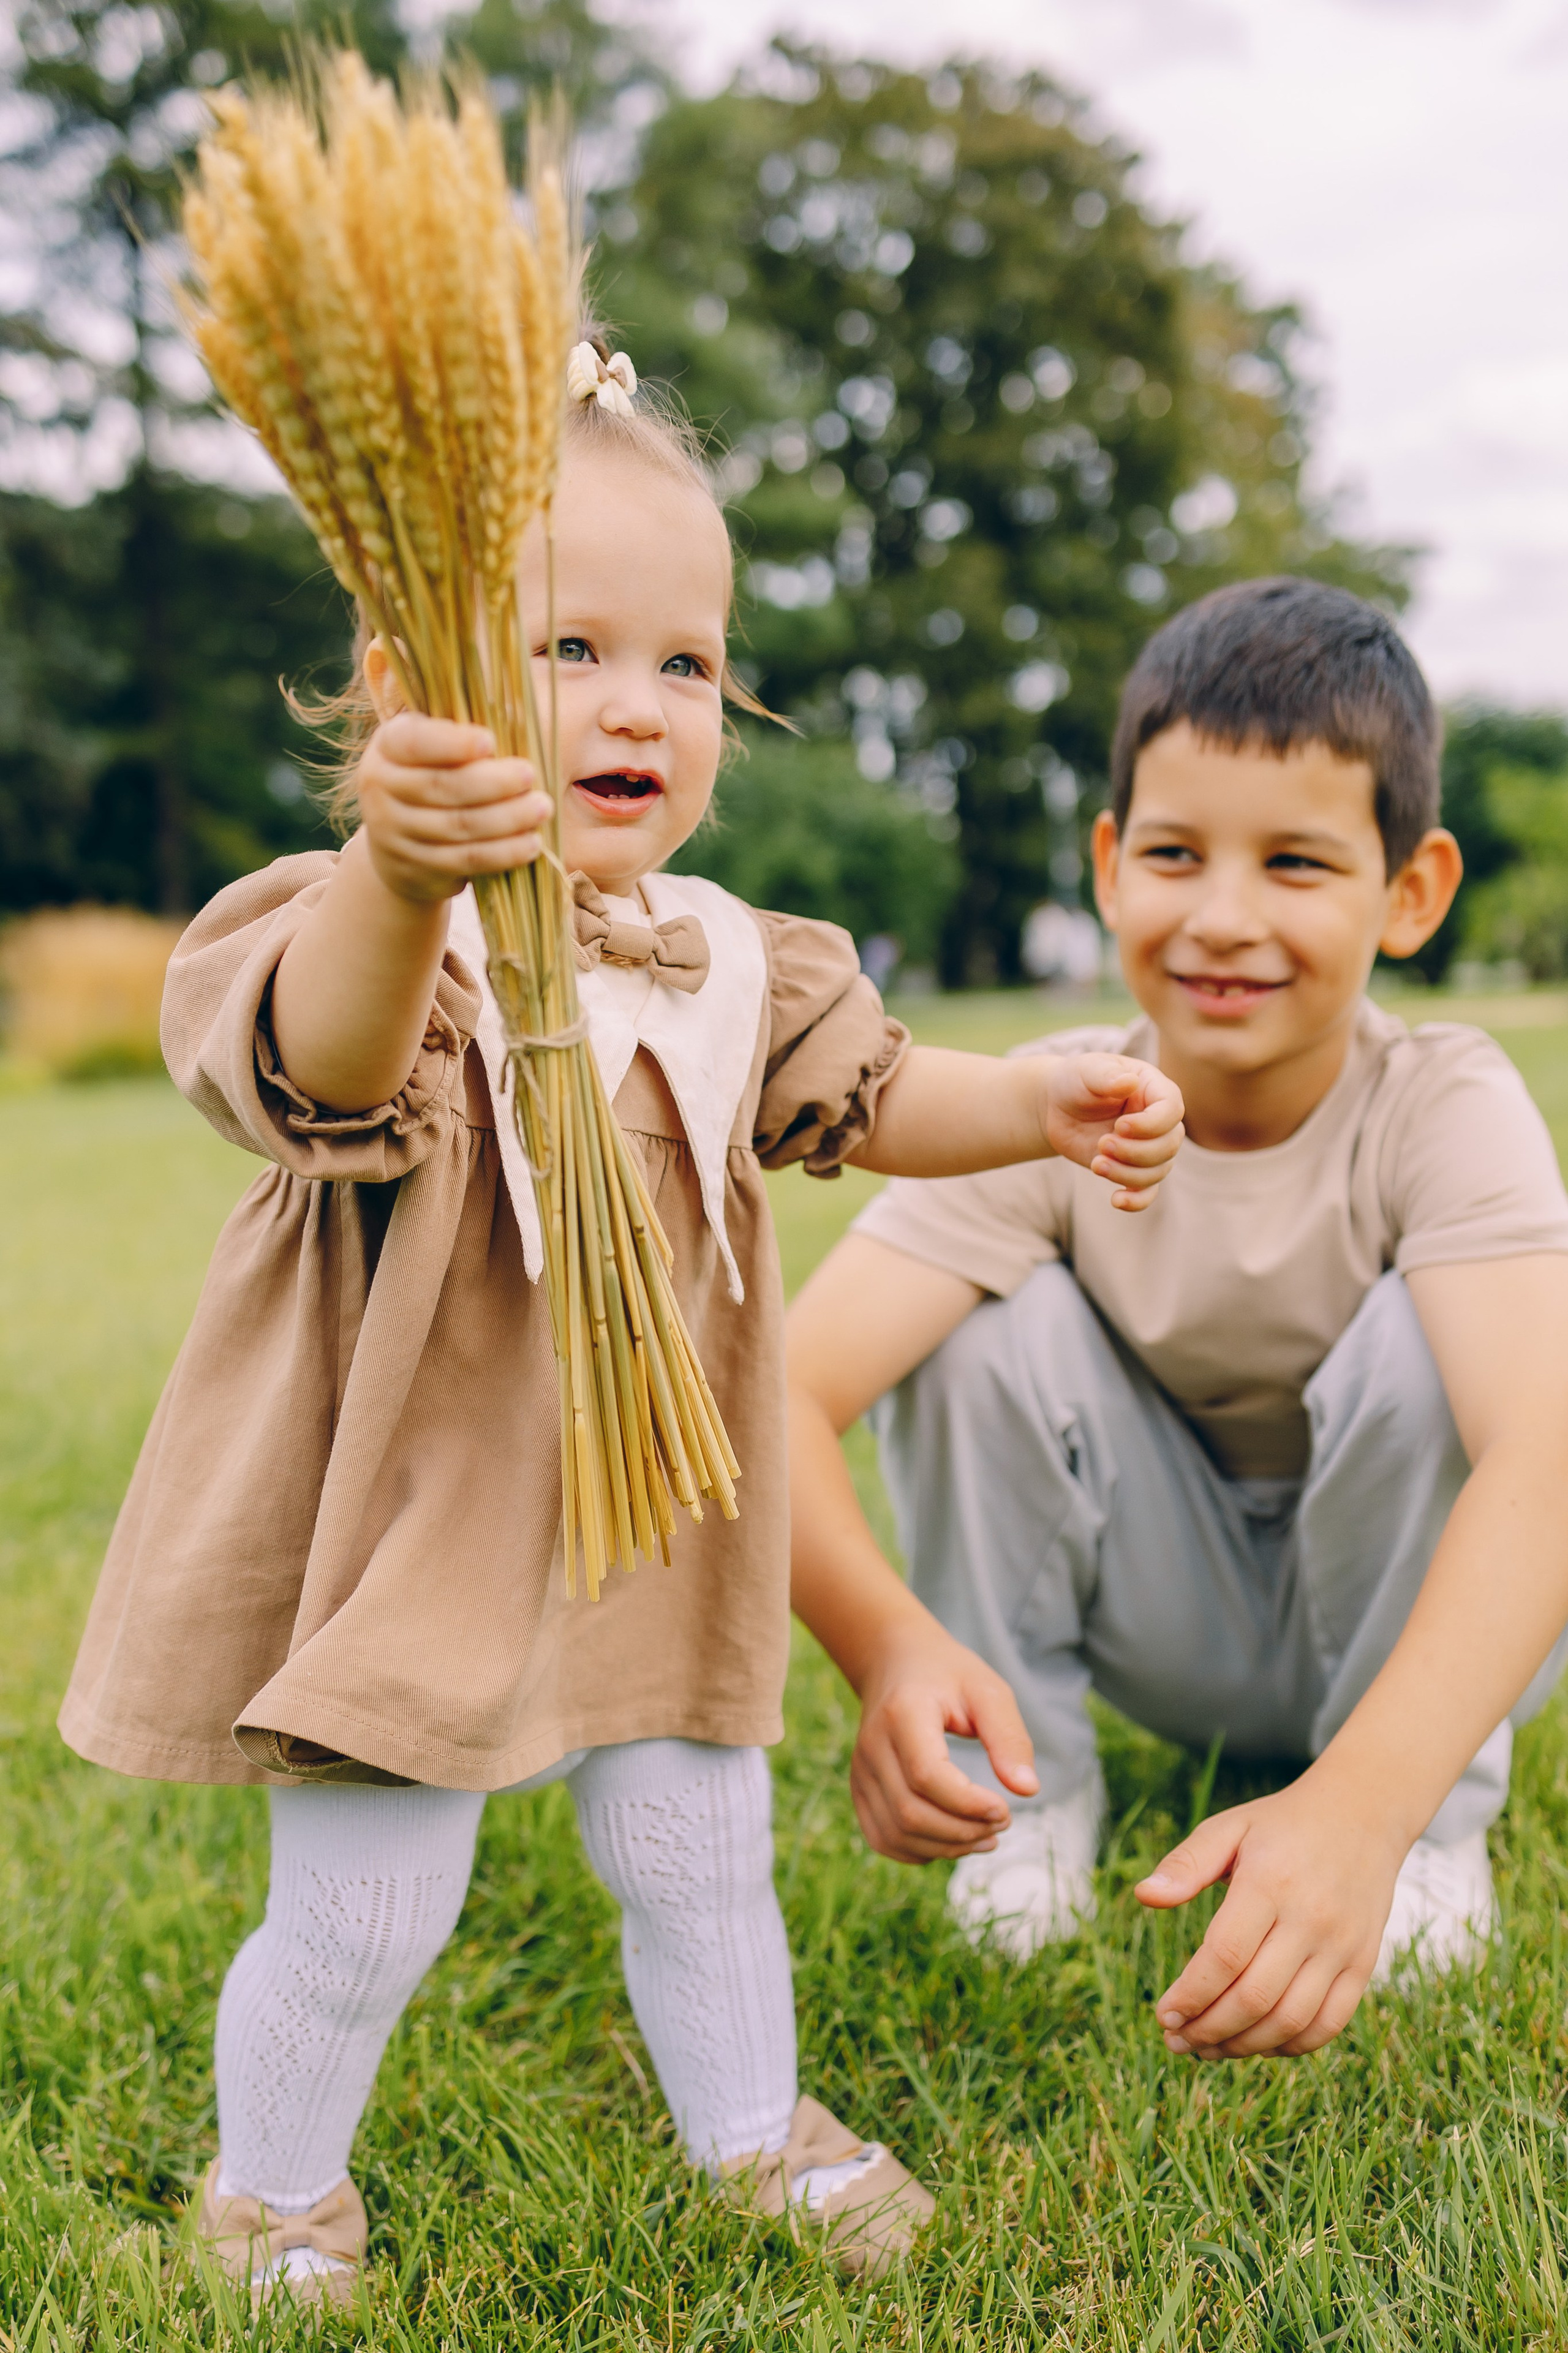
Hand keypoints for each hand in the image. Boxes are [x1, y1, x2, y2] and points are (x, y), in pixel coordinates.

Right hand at [357, 713, 554, 903]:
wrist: (397, 842)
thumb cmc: (432, 774)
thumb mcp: (433, 747)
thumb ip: (460, 731)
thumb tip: (517, 709)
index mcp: (388, 745)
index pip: (415, 742)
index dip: (452, 743)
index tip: (491, 741)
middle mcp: (380, 786)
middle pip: (442, 787)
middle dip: (493, 782)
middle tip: (531, 775)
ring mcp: (393, 831)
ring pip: (457, 826)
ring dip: (507, 818)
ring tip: (542, 808)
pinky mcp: (415, 866)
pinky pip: (464, 859)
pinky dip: (502, 853)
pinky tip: (530, 844)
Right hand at [851, 1616, 1039, 1861]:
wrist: (896, 1661)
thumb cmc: (948, 1676)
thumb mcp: (987, 1691)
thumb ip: (1008, 1738)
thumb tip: (1028, 1791)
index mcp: (903, 1713)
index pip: (927, 1775)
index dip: (968, 1804)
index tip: (1006, 1809)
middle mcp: (872, 1745)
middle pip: (910, 1812)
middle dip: (963, 1831)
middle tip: (1002, 1822)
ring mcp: (861, 1770)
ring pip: (896, 1832)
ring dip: (945, 1847)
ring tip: (985, 1836)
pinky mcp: (859, 1789)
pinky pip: (882, 1838)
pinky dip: (919, 1851)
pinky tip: (952, 1841)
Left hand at [1040, 1054, 1184, 1210]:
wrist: (1057, 1106)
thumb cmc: (1076, 1081)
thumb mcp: (1087, 1070)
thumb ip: (1108, 1075)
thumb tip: (1129, 1082)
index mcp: (1155, 1090)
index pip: (1172, 1110)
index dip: (1150, 1124)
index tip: (1119, 1126)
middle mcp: (1159, 1120)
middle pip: (1169, 1146)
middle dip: (1135, 1152)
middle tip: (1102, 1144)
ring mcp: (1148, 1146)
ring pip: (1158, 1171)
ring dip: (1127, 1173)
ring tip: (1096, 1163)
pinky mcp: (1132, 1169)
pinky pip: (1148, 1192)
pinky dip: (1136, 1201)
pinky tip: (1116, 1200)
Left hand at [1134, 1772, 1405, 2057]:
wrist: (1362, 1817)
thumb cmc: (1281, 1827)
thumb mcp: (1228, 1828)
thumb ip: (1185, 1863)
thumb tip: (1143, 1896)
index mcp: (1269, 1882)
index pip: (1224, 1956)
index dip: (1191, 1995)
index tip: (1163, 2015)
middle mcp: (1311, 1918)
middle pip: (1255, 1996)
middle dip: (1208, 2029)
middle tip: (1177, 2040)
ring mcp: (1342, 1945)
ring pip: (1290, 2019)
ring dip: (1243, 2045)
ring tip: (1207, 2048)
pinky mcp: (1363, 1964)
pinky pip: (1328, 2023)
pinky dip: (1290, 2046)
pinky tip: (1257, 2044)